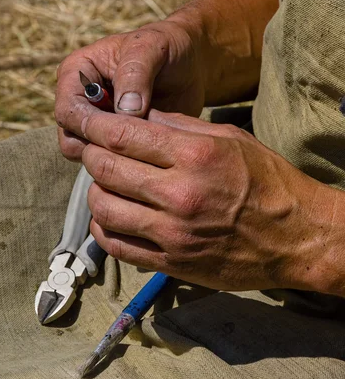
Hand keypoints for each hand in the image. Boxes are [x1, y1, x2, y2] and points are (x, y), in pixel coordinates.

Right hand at [55, 18, 206, 160]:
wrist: (189, 64)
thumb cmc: (166, 47)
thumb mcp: (151, 48)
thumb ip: (135, 74)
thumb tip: (126, 112)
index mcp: (77, 72)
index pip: (67, 110)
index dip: (90, 125)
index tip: (124, 129)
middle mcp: (79, 99)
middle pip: (71, 138)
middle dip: (102, 144)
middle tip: (140, 141)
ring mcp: (96, 122)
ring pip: (89, 154)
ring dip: (117, 155)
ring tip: (149, 143)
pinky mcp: (114, 140)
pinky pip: (111, 161)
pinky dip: (130, 160)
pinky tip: (153, 150)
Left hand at [80, 109, 339, 293]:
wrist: (296, 236)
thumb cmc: (267, 180)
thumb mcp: (229, 138)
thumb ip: (178, 125)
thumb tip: (136, 115)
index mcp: (194, 155)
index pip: (123, 135)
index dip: (94, 124)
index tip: (83, 118)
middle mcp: (179, 194)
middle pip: (107, 169)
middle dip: (90, 153)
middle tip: (92, 147)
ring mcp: (173, 233)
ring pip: (104, 208)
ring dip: (95, 190)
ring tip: (103, 181)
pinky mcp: (172, 262)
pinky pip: (118, 246)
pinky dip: (103, 227)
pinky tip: (110, 214)